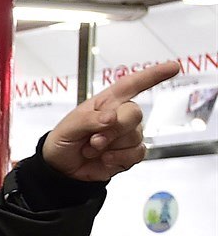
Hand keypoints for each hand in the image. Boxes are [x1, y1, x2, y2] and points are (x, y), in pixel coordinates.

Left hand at [42, 60, 179, 181]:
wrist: (61, 168)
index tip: (174, 67)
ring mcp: (128, 135)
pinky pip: (137, 154)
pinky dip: (118, 159)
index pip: (132, 84)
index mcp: (107, 102)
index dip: (154, 74)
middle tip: (93, 139)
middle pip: (134, 114)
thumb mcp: (69, 127)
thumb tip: (112, 117)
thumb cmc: (64, 140)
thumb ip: (89, 120)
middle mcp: (121, 115)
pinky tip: (104, 159)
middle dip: (114, 129)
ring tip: (92, 148)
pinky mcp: (130, 154)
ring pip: (134, 137)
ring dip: (110, 146)